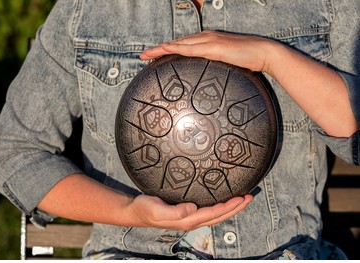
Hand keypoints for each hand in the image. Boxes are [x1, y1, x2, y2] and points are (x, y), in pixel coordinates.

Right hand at [127, 194, 252, 230]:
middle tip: (249, 197)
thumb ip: (175, 212)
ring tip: (242, 199)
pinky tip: (222, 200)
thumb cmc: (145, 209)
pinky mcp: (186, 212)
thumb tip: (193, 209)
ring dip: (230, 208)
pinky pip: (208, 210)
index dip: (229, 207)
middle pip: (219, 216)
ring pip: (216, 214)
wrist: (135, 211)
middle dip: (236, 208)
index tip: (242, 198)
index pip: (214, 214)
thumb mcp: (157, 210)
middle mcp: (191, 220)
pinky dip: (219, 206)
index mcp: (187, 220)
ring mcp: (189, 217)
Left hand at [140, 30, 276, 72]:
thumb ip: (217, 66)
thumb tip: (208, 79)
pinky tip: (164, 51)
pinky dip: (174, 49)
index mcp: (208, 41)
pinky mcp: (213, 47)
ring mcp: (208, 40)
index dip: (168, 49)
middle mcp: (205, 37)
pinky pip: (189, 48)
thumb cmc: (248, 59)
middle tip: (143, 56)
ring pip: (178, 44)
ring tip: (145, 55)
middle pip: (176, 43)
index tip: (154, 57)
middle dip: (158, 49)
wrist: (264, 52)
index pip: (183, 45)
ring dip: (160, 49)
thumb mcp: (228, 63)